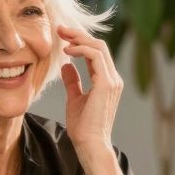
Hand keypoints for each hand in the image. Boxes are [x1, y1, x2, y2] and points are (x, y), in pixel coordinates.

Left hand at [58, 25, 122, 155]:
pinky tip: (68, 51)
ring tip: (62, 37)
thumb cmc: (84, 128)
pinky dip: (81, 50)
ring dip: (79, 38)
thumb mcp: (75, 99)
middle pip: (99, 46)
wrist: (90, 145)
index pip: (97, 53)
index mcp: (107, 81)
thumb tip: (67, 66)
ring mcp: (112, 80)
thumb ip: (73, 82)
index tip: (63, 36)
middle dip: (79, 34)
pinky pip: (96, 57)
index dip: (80, 41)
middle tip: (60, 29)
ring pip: (99, 47)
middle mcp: (113, 78)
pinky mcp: (107, 83)